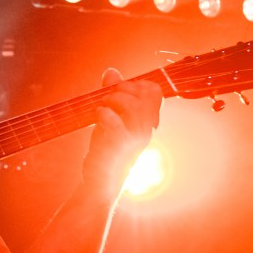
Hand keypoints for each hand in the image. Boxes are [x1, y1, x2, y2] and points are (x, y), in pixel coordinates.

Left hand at [82, 68, 162, 195]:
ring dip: (113, 100)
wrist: (100, 181)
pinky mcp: (118, 148)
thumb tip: (112, 71)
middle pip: (145, 94)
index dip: (135, 84)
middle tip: (107, 99)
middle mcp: (145, 129)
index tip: (118, 91)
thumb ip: (112, 94)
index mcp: (147, 121)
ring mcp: (134, 139)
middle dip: (122, 89)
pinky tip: (98, 116)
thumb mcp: (110, 117)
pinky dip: (104, 114)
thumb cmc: (107, 148)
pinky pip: (116, 123)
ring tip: (102, 107)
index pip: (154, 91)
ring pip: (133, 106)